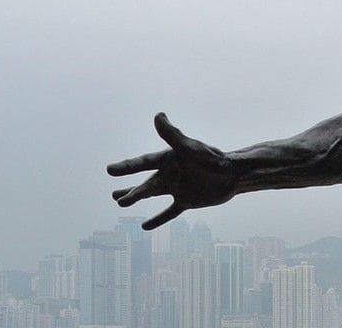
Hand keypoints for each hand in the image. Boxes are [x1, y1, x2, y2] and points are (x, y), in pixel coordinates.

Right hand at [107, 113, 237, 229]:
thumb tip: (158, 116)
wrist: (232, 174)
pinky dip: (158, 220)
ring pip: (152, 194)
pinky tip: (145, 226)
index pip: (143, 163)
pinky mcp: (186, 201)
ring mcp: (177, 187)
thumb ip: (172, 135)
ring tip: (120, 202)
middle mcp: (170, 173)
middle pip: (145, 183)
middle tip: (114, 195)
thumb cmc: (211, 158)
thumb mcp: (189, 147)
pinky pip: (169, 212)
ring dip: (137, 198)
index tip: (109, 170)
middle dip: (129, 190)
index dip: (126, 167)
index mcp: (168, 159)